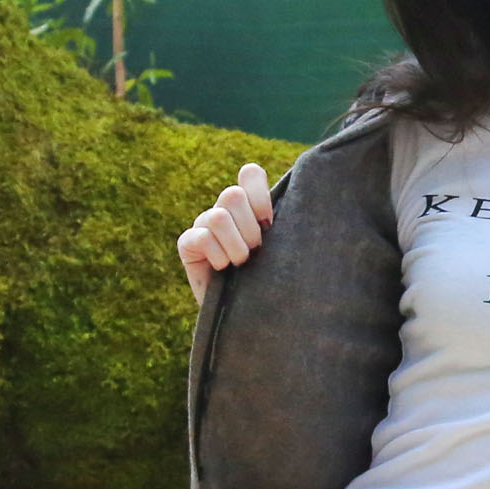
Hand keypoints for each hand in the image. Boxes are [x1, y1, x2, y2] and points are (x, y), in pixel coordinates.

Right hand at [176, 163, 273, 304]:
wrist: (248, 314)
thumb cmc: (270, 280)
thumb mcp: (281, 249)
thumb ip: (286, 224)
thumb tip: (302, 201)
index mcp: (248, 205)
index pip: (250, 174)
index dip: (260, 195)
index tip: (269, 224)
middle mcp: (224, 210)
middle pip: (233, 195)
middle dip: (250, 228)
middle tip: (256, 251)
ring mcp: (203, 224)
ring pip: (218, 216)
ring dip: (235, 245)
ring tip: (241, 263)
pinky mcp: (187, 243)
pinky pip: (201, 237)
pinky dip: (218, 256)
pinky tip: (222, 269)